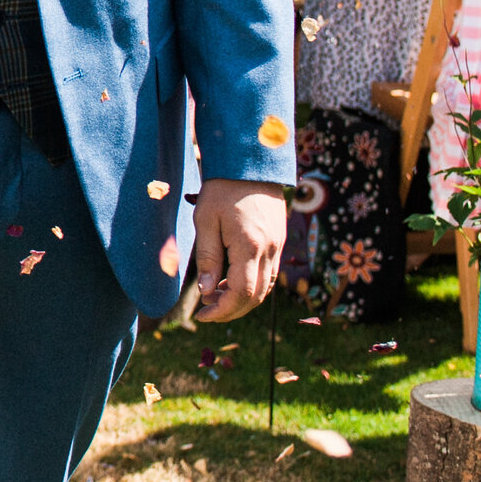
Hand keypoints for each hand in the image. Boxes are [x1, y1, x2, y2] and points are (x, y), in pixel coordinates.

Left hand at [190, 179, 288, 320]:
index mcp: (250, 246)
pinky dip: (251, 285)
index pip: (242, 294)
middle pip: (256, 297)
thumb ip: (207, 258)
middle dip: (231, 310)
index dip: (222, 311)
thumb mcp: (205, 220)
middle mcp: (269, 250)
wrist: (249, 165)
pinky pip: (268, 274)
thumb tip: (206, 292)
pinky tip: (230, 281)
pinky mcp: (279, 241)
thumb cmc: (221, 189)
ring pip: (265, 288)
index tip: (201, 316)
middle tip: (206, 312)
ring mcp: (277, 246)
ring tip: (214, 297)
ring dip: (242, 299)